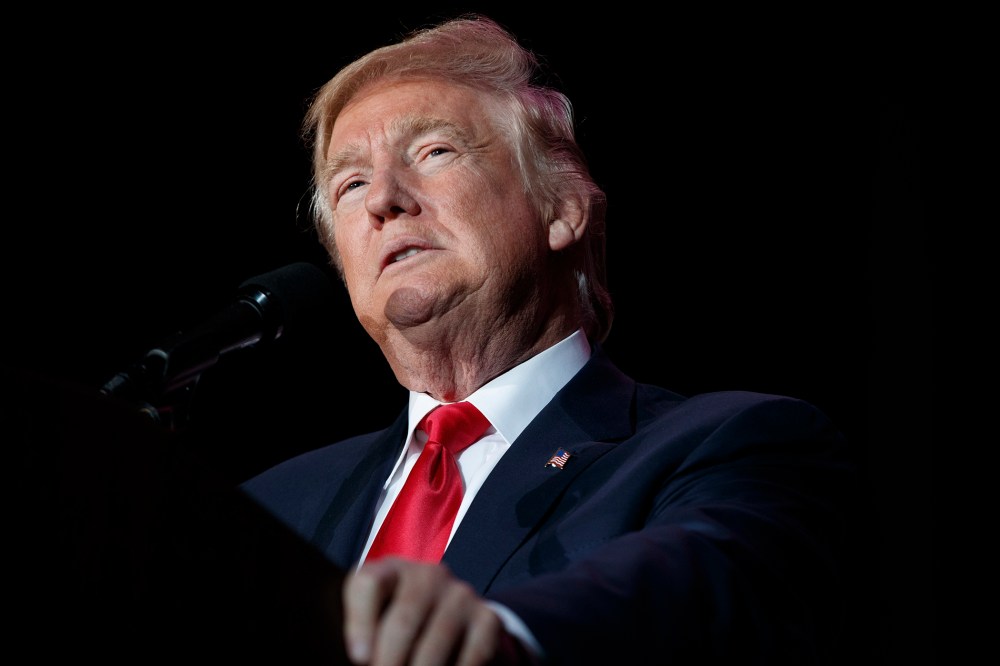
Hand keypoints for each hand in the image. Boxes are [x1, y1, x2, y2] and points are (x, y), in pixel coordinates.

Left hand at [343, 557, 532, 664]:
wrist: (454, 624)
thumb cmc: (397, 627)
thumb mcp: (375, 621)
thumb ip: (364, 637)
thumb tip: (362, 659)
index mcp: (391, 570)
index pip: (369, 582)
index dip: (360, 622)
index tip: (359, 659)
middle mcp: (428, 575)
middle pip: (403, 619)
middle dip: (389, 660)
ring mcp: (461, 594)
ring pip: (436, 641)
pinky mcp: (488, 618)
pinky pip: (472, 655)